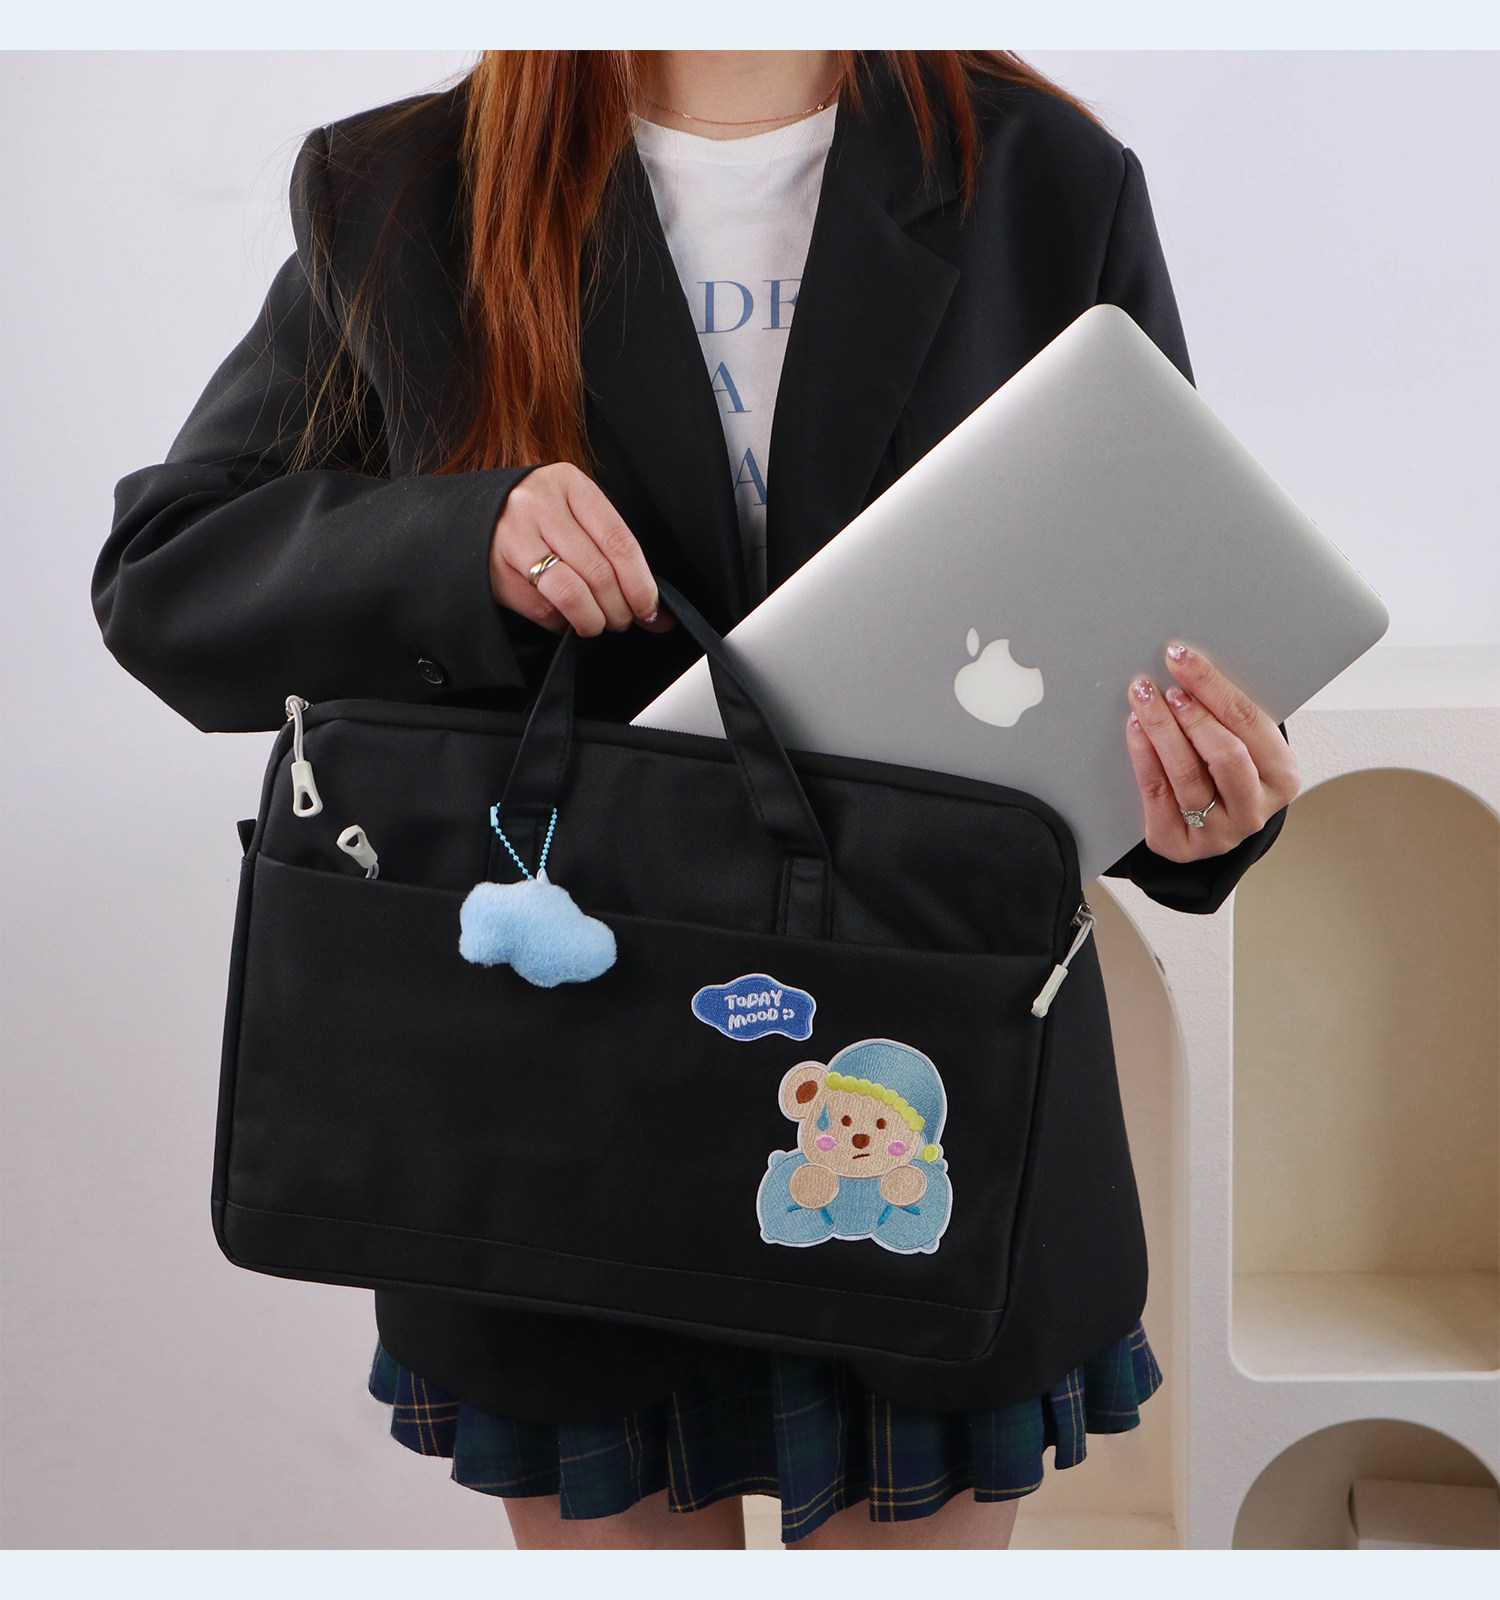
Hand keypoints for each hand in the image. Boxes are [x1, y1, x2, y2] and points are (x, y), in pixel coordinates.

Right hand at [489, 462, 674, 635]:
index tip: (650, 609)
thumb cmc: (537, 518)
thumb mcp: (574, 514)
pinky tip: (564, 617)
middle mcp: (539, 505)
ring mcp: (513, 535)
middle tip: (622, 620)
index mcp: (569, 484)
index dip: (640, 583)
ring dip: (593, 620)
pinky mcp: (494, 568)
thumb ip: (612, 552)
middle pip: (598, 571)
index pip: (618, 541)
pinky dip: (562, 622)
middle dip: (618, 608)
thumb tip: (656, 611)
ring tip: (597, 624)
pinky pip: (542, 608)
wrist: (469, 516)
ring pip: (571, 594)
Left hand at [1124, 643, 1300, 861]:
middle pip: (1224, 752)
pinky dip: (1143, 755)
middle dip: (1191, 713)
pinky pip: (1157, 792)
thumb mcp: (1241, 744)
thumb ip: (1228, 715)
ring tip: (1143, 699)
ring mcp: (1218, 833)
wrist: (1205, 826)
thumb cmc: (1221, 771)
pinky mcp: (1179, 845)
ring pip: (1186, 773)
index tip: (1181, 657)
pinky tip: (1135, 728)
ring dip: (1161, 729)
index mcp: (1283, 777)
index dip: (1212, 685)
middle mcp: (1255, 810)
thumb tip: (1190, 661)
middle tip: (1164, 687)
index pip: (1249, 721)